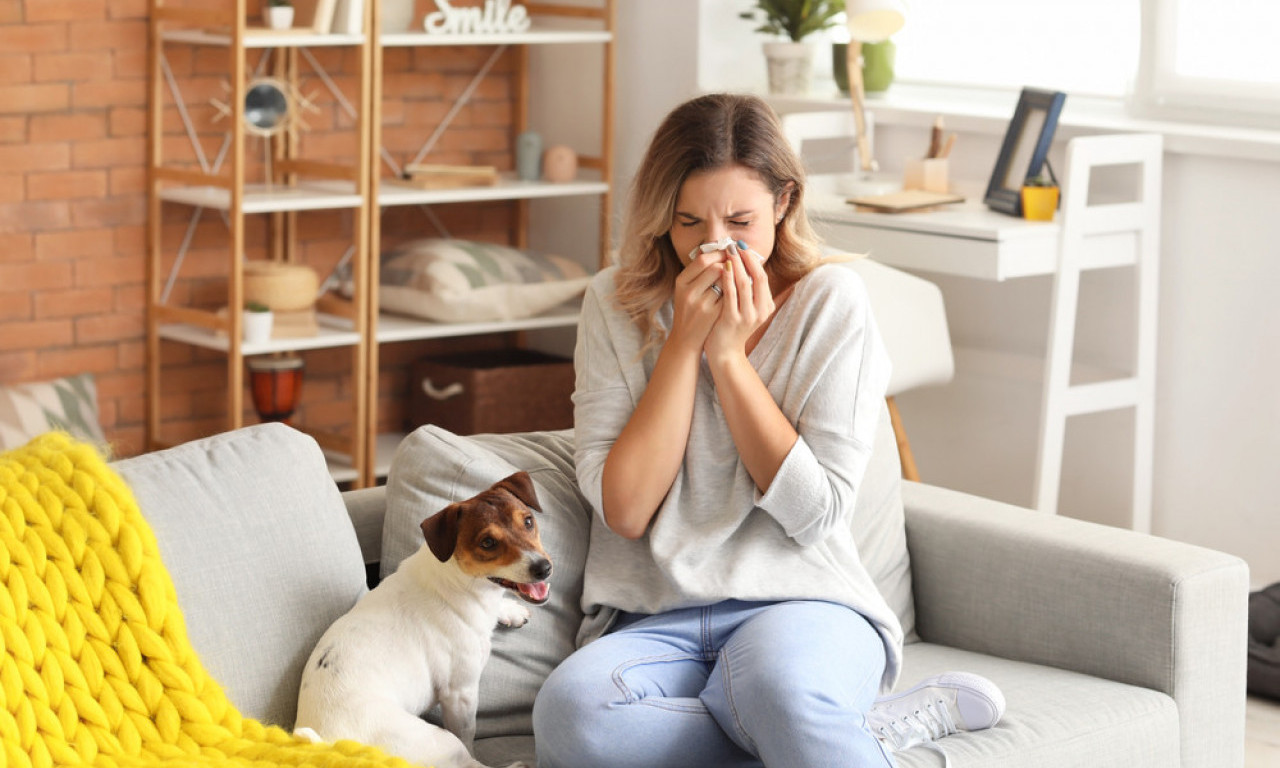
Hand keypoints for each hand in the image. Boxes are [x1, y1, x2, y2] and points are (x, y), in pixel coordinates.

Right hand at [669, 246, 727, 353]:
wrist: (685, 340)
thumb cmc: (689, 310)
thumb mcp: (687, 289)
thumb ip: (699, 271)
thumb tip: (718, 248)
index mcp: (681, 282)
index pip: (703, 260)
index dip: (718, 254)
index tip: (728, 253)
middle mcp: (689, 292)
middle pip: (715, 268)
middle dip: (729, 264)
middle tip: (737, 262)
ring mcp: (701, 304)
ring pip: (725, 282)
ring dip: (734, 278)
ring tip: (737, 276)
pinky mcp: (713, 315)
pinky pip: (730, 297)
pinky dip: (735, 292)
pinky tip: (738, 292)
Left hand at [705, 240, 772, 363]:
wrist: (724, 352)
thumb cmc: (732, 326)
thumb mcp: (746, 308)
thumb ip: (748, 290)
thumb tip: (746, 264)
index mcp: (766, 306)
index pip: (762, 277)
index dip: (753, 260)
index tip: (742, 247)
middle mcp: (760, 311)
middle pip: (757, 278)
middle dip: (746, 259)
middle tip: (735, 245)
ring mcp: (748, 316)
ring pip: (744, 284)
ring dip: (736, 265)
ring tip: (728, 251)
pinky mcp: (733, 319)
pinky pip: (731, 294)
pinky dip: (727, 278)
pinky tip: (721, 267)